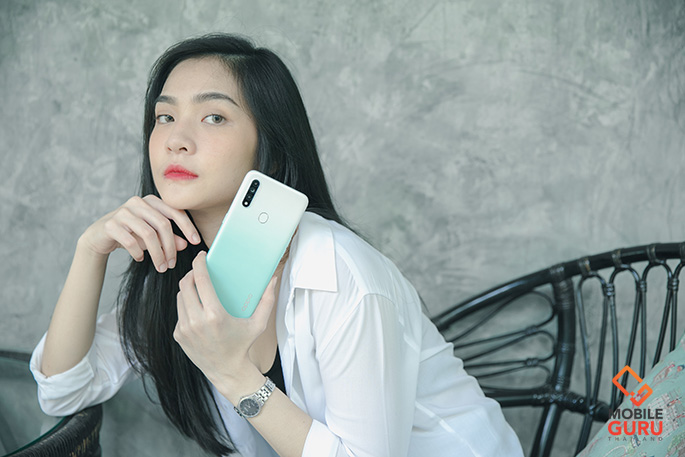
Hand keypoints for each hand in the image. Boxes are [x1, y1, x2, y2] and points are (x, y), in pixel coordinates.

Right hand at [80, 195, 200, 271]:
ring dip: (157, 254)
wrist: (99, 236)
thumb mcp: (153, 236)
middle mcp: (138, 202)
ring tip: (161, 267)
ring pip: (148, 234)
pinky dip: (138, 253)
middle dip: (170, 247)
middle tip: (172, 264)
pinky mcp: (110, 224)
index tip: (196, 242)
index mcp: (151, 201)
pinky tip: (140, 259)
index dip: (187, 226)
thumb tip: (185, 244)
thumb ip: (169, 238)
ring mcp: (123, 212)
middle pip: (163, 225)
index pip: (175, 211)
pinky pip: (130, 241)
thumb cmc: (131, 234)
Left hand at [173, 251, 277, 385]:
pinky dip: (186, 305)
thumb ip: (267, 300)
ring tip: (197, 286)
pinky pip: (180, 312)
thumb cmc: (242, 345)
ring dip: (187, 288)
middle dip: (191, 273)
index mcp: (214, 315)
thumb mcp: (258, 324)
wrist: (226, 371)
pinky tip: (196, 306)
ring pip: (180, 297)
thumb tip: (272, 279)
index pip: (200, 280)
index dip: (198, 264)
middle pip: (186, 285)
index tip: (200, 256)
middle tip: (199, 270)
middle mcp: (196, 321)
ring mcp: (185, 329)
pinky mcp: (179, 335)